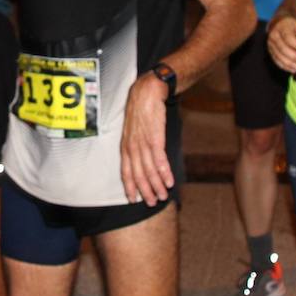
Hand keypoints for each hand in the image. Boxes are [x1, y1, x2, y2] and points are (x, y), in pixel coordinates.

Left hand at [119, 72, 173, 206]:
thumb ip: (134, 145)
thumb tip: (140, 159)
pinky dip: (165, 172)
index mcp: (125, 147)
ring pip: (149, 170)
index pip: (125, 171)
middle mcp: (132, 147)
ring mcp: (143, 143)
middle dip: (145, 191)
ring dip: (157, 185)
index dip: (129, 186)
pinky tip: (169, 181)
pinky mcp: (155, 138)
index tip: (133, 199)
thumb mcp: (131, 130)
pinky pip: (160, 159)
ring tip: (164, 196)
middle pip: (138, 174)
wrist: (146, 93)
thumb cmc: (140, 111)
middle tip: (153, 203)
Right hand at [266, 14, 295, 73]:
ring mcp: (271, 45)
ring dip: (291, 64)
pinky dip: (285, 66)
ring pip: (279, 56)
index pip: (288, 38)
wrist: (278, 24)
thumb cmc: (290, 26)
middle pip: (283, 49)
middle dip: (295, 57)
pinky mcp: (270, 52)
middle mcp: (274, 37)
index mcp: (281, 28)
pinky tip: (293, 70)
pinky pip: (277, 61)